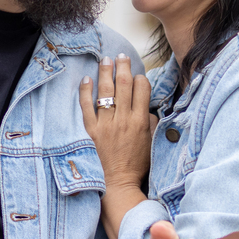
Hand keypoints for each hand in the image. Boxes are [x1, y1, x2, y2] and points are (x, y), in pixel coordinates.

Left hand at [79, 54, 156, 238]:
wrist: (118, 183)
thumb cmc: (137, 165)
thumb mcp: (152, 143)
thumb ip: (152, 123)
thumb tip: (149, 108)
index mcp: (141, 121)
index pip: (141, 90)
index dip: (140, 78)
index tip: (137, 74)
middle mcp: (123, 119)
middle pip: (123, 85)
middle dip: (123, 66)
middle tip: (120, 55)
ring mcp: (106, 124)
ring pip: (105, 92)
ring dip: (105, 72)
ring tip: (105, 60)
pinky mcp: (91, 130)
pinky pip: (86, 107)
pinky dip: (85, 92)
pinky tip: (86, 79)